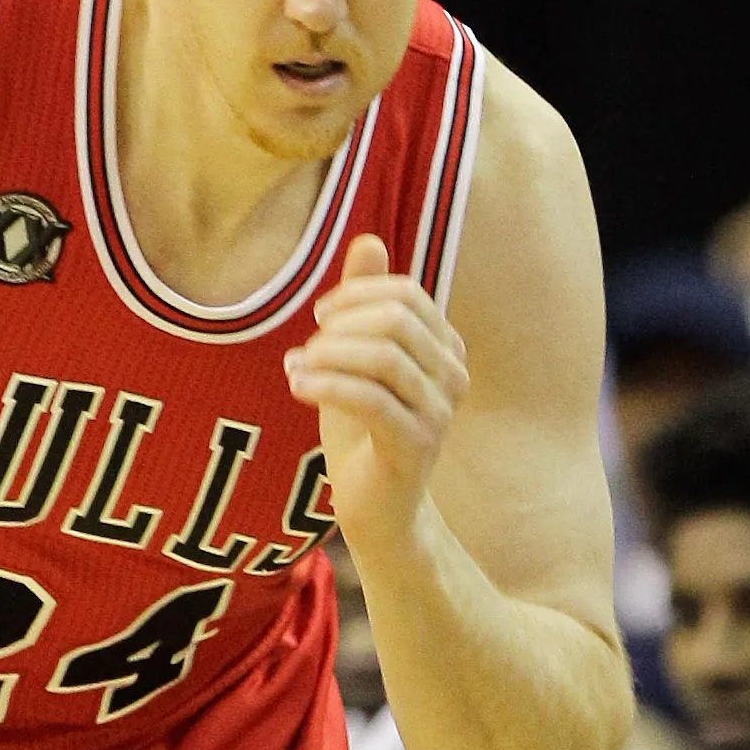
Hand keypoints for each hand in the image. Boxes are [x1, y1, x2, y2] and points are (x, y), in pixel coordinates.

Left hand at [283, 236, 467, 555]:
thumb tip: (368, 240)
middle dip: (340, 326)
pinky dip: (325, 385)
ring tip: (296, 370)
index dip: (356, 294)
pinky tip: (297, 385)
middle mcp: (453, 376)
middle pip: (396, 319)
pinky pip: (369, 399)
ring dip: (327, 356)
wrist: (376, 510)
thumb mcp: (357, 360)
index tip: (320, 319)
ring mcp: (439, 413)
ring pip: (382, 356)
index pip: (406, 294)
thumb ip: (364, 303)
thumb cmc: (363, 432)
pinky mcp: (415, 446)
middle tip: (307, 349)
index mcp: (446, 349)